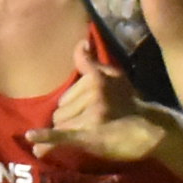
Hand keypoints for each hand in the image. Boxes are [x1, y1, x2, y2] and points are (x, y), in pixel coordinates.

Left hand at [23, 60, 167, 169]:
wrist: (151, 131)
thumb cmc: (130, 102)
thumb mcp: (114, 76)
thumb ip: (92, 62)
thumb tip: (80, 43)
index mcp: (95, 79)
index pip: (67, 95)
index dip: (73, 106)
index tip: (83, 112)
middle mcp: (92, 94)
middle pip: (61, 110)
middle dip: (70, 118)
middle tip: (92, 124)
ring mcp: (90, 115)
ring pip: (61, 124)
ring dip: (69, 130)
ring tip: (90, 133)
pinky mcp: (89, 135)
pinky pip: (62, 135)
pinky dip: (46, 138)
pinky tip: (32, 139)